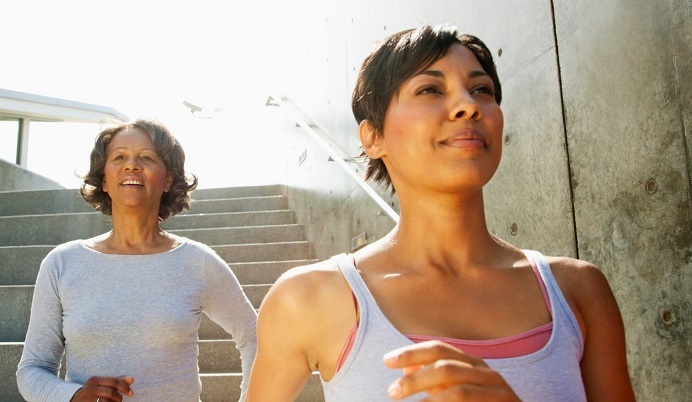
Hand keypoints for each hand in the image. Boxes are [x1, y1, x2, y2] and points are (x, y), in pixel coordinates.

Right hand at [70, 376, 134, 401]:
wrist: (75, 400)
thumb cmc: (94, 391)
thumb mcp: (103, 384)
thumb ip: (117, 381)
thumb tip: (132, 379)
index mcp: (94, 380)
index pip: (113, 382)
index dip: (124, 387)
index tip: (131, 393)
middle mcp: (89, 388)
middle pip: (111, 393)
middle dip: (119, 398)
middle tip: (120, 400)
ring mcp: (87, 399)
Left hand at [383, 340, 519, 400]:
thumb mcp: (457, 391)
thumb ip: (435, 379)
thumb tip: (407, 368)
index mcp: (474, 364)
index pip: (440, 348)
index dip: (411, 352)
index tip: (387, 361)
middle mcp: (488, 373)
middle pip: (445, 366)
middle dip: (414, 379)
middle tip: (392, 392)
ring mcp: (499, 393)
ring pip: (458, 391)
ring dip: (428, 399)